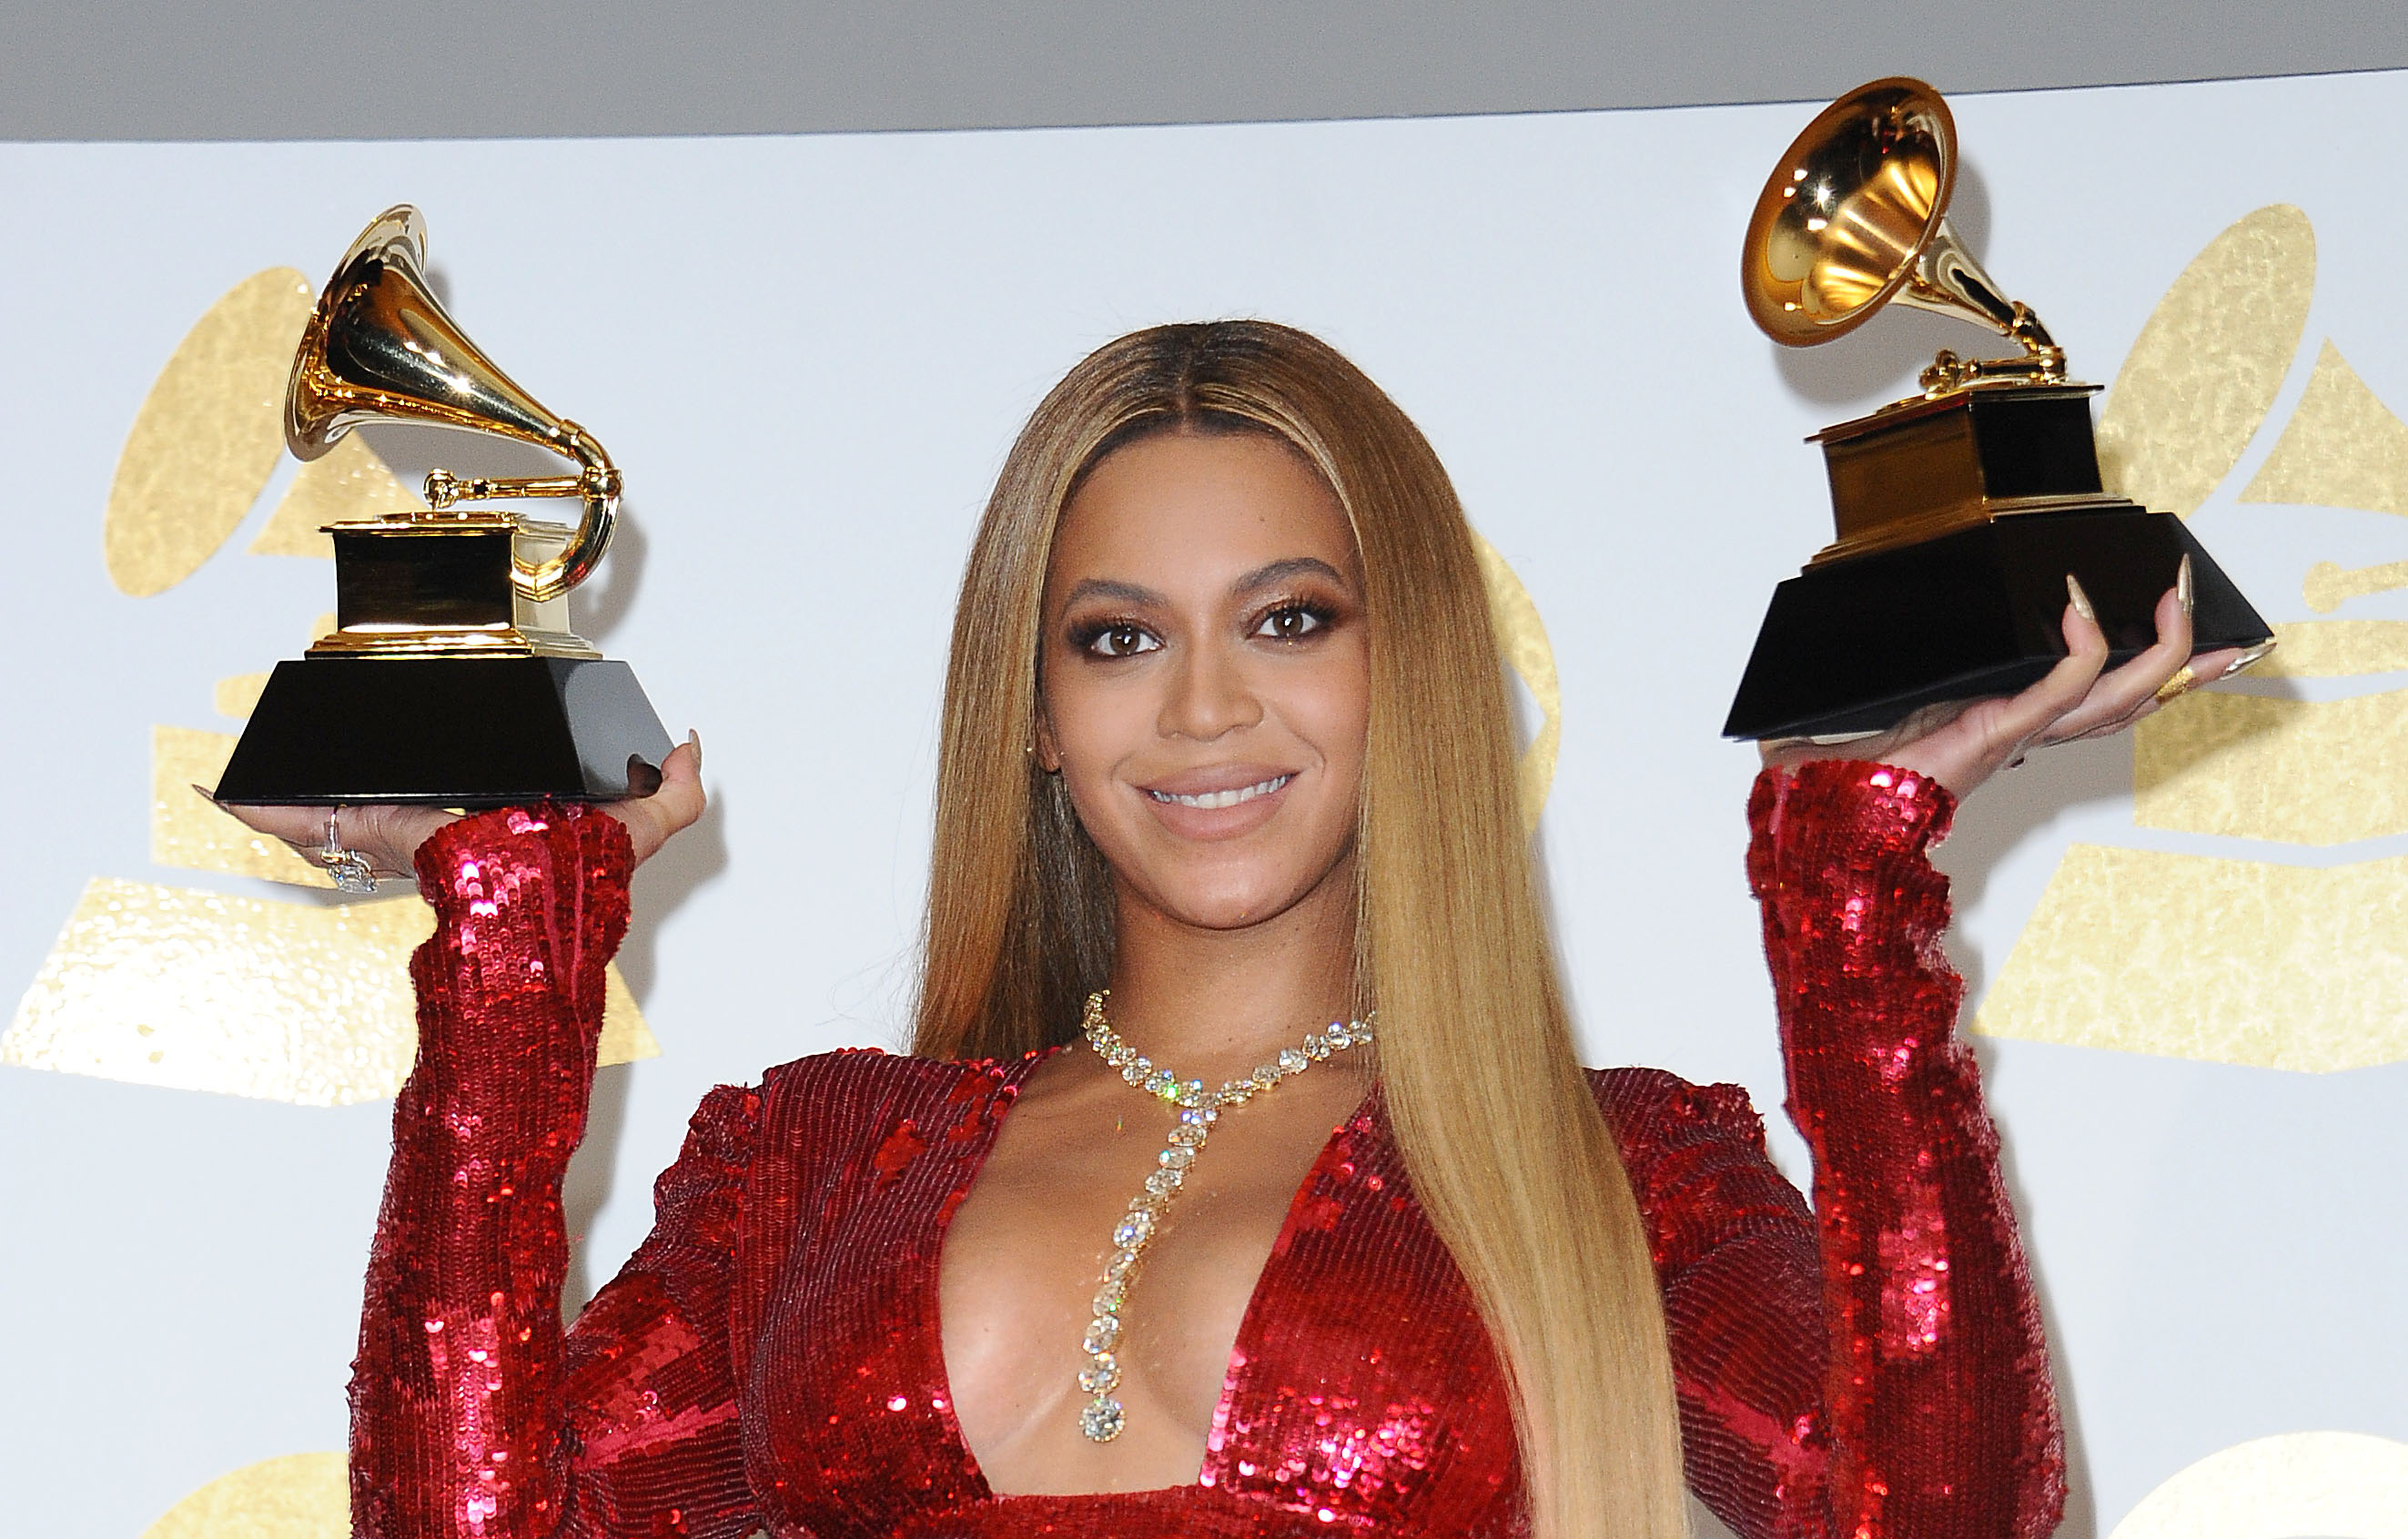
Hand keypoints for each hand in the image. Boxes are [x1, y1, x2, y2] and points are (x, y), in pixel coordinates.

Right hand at [210, 733, 706, 882]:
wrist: (519, 935)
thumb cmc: (570, 893)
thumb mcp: (641, 832)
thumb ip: (676, 792)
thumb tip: (688, 742)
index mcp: (497, 815)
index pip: (464, 780)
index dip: (445, 757)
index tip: (428, 723)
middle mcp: (446, 821)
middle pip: (395, 789)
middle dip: (357, 771)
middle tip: (333, 736)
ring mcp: (404, 827)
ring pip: (345, 804)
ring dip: (303, 790)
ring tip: (264, 764)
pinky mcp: (373, 827)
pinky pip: (308, 820)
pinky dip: (265, 808)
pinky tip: (233, 792)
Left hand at [1760, 563, 2253, 798]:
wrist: (1820, 805)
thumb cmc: (1850, 757)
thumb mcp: (1893, 695)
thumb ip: (1903, 664)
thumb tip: (1885, 613)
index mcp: (2008, 722)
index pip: (2100, 698)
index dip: (2151, 672)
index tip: (2192, 635)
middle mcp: (2023, 732)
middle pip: (2130, 702)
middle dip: (2183, 664)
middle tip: (2224, 626)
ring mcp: (2013, 733)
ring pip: (2114, 700)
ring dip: (2158, 654)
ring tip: (2179, 602)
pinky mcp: (1994, 732)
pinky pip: (2058, 692)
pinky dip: (2081, 653)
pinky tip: (2084, 613)